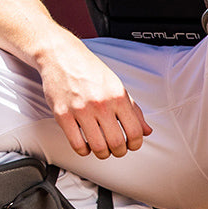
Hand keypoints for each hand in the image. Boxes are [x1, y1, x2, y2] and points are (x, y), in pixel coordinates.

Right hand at [36, 36, 151, 158]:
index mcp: (117, 95)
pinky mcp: (62, 115)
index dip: (136, 144)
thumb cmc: (88, 69)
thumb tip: (146, 130)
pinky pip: (77, 144)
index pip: (135, 131)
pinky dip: (84, 151)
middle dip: (119, 151)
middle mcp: (100, 103)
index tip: (132, 145)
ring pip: (98, 148)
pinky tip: (85, 145)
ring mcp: (80, 110)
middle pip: (117, 143)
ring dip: (102, 153)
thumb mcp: (116, 85)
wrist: (61, 55)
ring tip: (102, 148)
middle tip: (116, 148)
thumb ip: (133, 109)